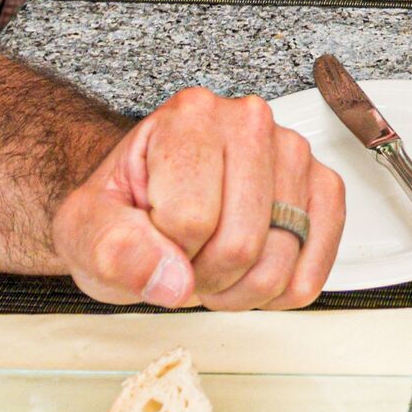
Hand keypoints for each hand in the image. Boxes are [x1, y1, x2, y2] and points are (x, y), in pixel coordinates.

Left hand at [53, 87, 345, 308]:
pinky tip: (249, 271)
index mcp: (190, 117)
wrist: (149, 200)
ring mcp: (294, 153)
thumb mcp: (86, 228)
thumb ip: (113, 249)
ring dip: (239, 290)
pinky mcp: (324, 187)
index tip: (153, 242)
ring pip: (278, 264)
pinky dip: (277, 293)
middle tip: (183, 259)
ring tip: (213, 262)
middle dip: (204, 276)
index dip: (164, 255)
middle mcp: (250, 121)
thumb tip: (171, 279)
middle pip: (240, 245)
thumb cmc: (124, 207)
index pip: (189, 220)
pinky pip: (313, 272)